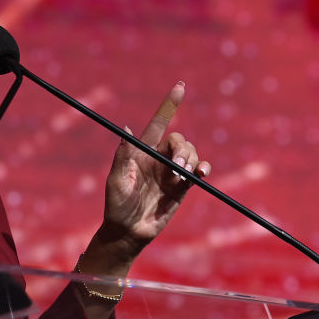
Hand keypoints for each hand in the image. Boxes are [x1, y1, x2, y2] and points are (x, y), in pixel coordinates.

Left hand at [95, 81, 210, 263]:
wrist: (128, 232)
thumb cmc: (116, 205)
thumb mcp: (115, 180)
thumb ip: (123, 156)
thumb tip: (126, 130)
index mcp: (142, 152)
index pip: (158, 123)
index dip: (169, 105)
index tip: (180, 86)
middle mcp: (158, 159)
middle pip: (179, 141)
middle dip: (181, 150)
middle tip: (175, 168)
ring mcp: (172, 173)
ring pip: (191, 154)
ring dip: (190, 160)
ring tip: (181, 177)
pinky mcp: (182, 188)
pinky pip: (198, 171)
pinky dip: (203, 168)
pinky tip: (201, 173)